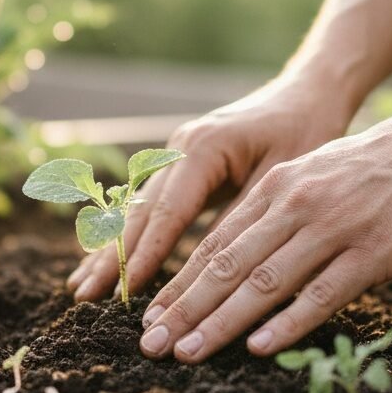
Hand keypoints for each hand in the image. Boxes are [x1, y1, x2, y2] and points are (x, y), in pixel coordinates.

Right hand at [66, 72, 352, 302]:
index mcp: (202, 148)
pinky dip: (128, 237)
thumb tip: (212, 277)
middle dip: (113, 258)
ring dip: (110, 250)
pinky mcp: (180, 166)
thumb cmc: (306, 132)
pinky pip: (148, 206)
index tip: (124, 291)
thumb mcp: (281, 179)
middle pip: (139, 212)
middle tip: (86, 299)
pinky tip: (106, 262)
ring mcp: (174, 154)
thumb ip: (242, 222)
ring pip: (136, 210)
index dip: (144, 255)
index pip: (166, 212)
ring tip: (84, 289)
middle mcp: (178, 148)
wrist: (308, 93)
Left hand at [136, 92, 391, 362]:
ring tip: (186, 353)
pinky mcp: (372, 251)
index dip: (178, 281)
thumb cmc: (387, 162)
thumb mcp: (320, 171)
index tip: (150, 314)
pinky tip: (258, 348)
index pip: (215, 241)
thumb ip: (282, 207)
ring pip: (262, 282)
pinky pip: (320, 293)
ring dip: (219, 323)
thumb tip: (248, 251)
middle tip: (150, 344)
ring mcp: (332, 228)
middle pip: (226, 265)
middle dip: (183, 309)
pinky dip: (286, 323)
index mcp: (278, 186)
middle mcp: (294, 205)